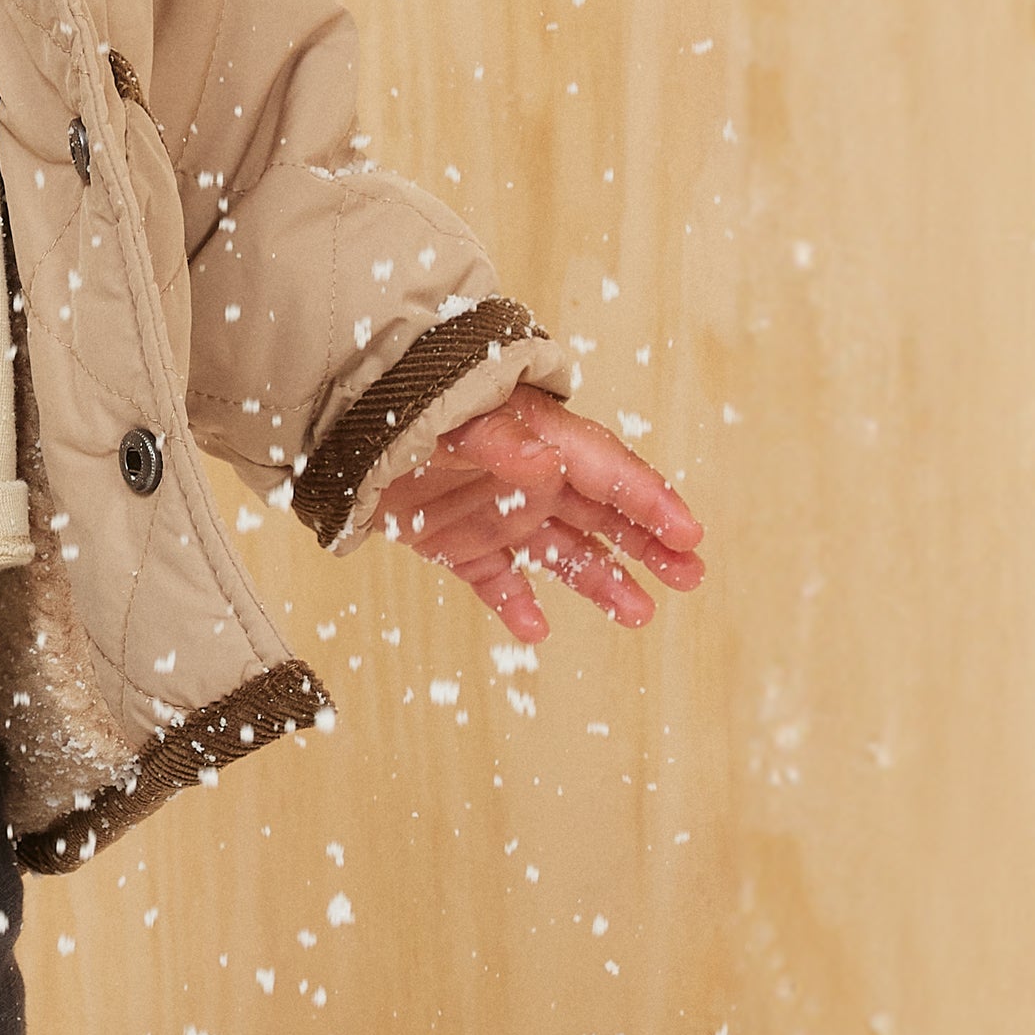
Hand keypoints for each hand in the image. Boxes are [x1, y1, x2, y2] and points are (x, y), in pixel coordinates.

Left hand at [374, 389, 703, 647]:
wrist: (343, 425)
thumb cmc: (412, 403)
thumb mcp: (458, 417)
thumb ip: (503, 440)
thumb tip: (550, 460)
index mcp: (543, 441)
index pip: (610, 473)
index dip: (652, 502)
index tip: (689, 534)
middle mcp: (531, 480)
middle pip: (603, 516)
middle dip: (649, 545)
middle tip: (690, 577)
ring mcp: (497, 514)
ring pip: (563, 553)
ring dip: (602, 581)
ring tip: (639, 614)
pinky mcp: (460, 544)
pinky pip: (498, 581)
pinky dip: (517, 605)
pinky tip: (536, 630)